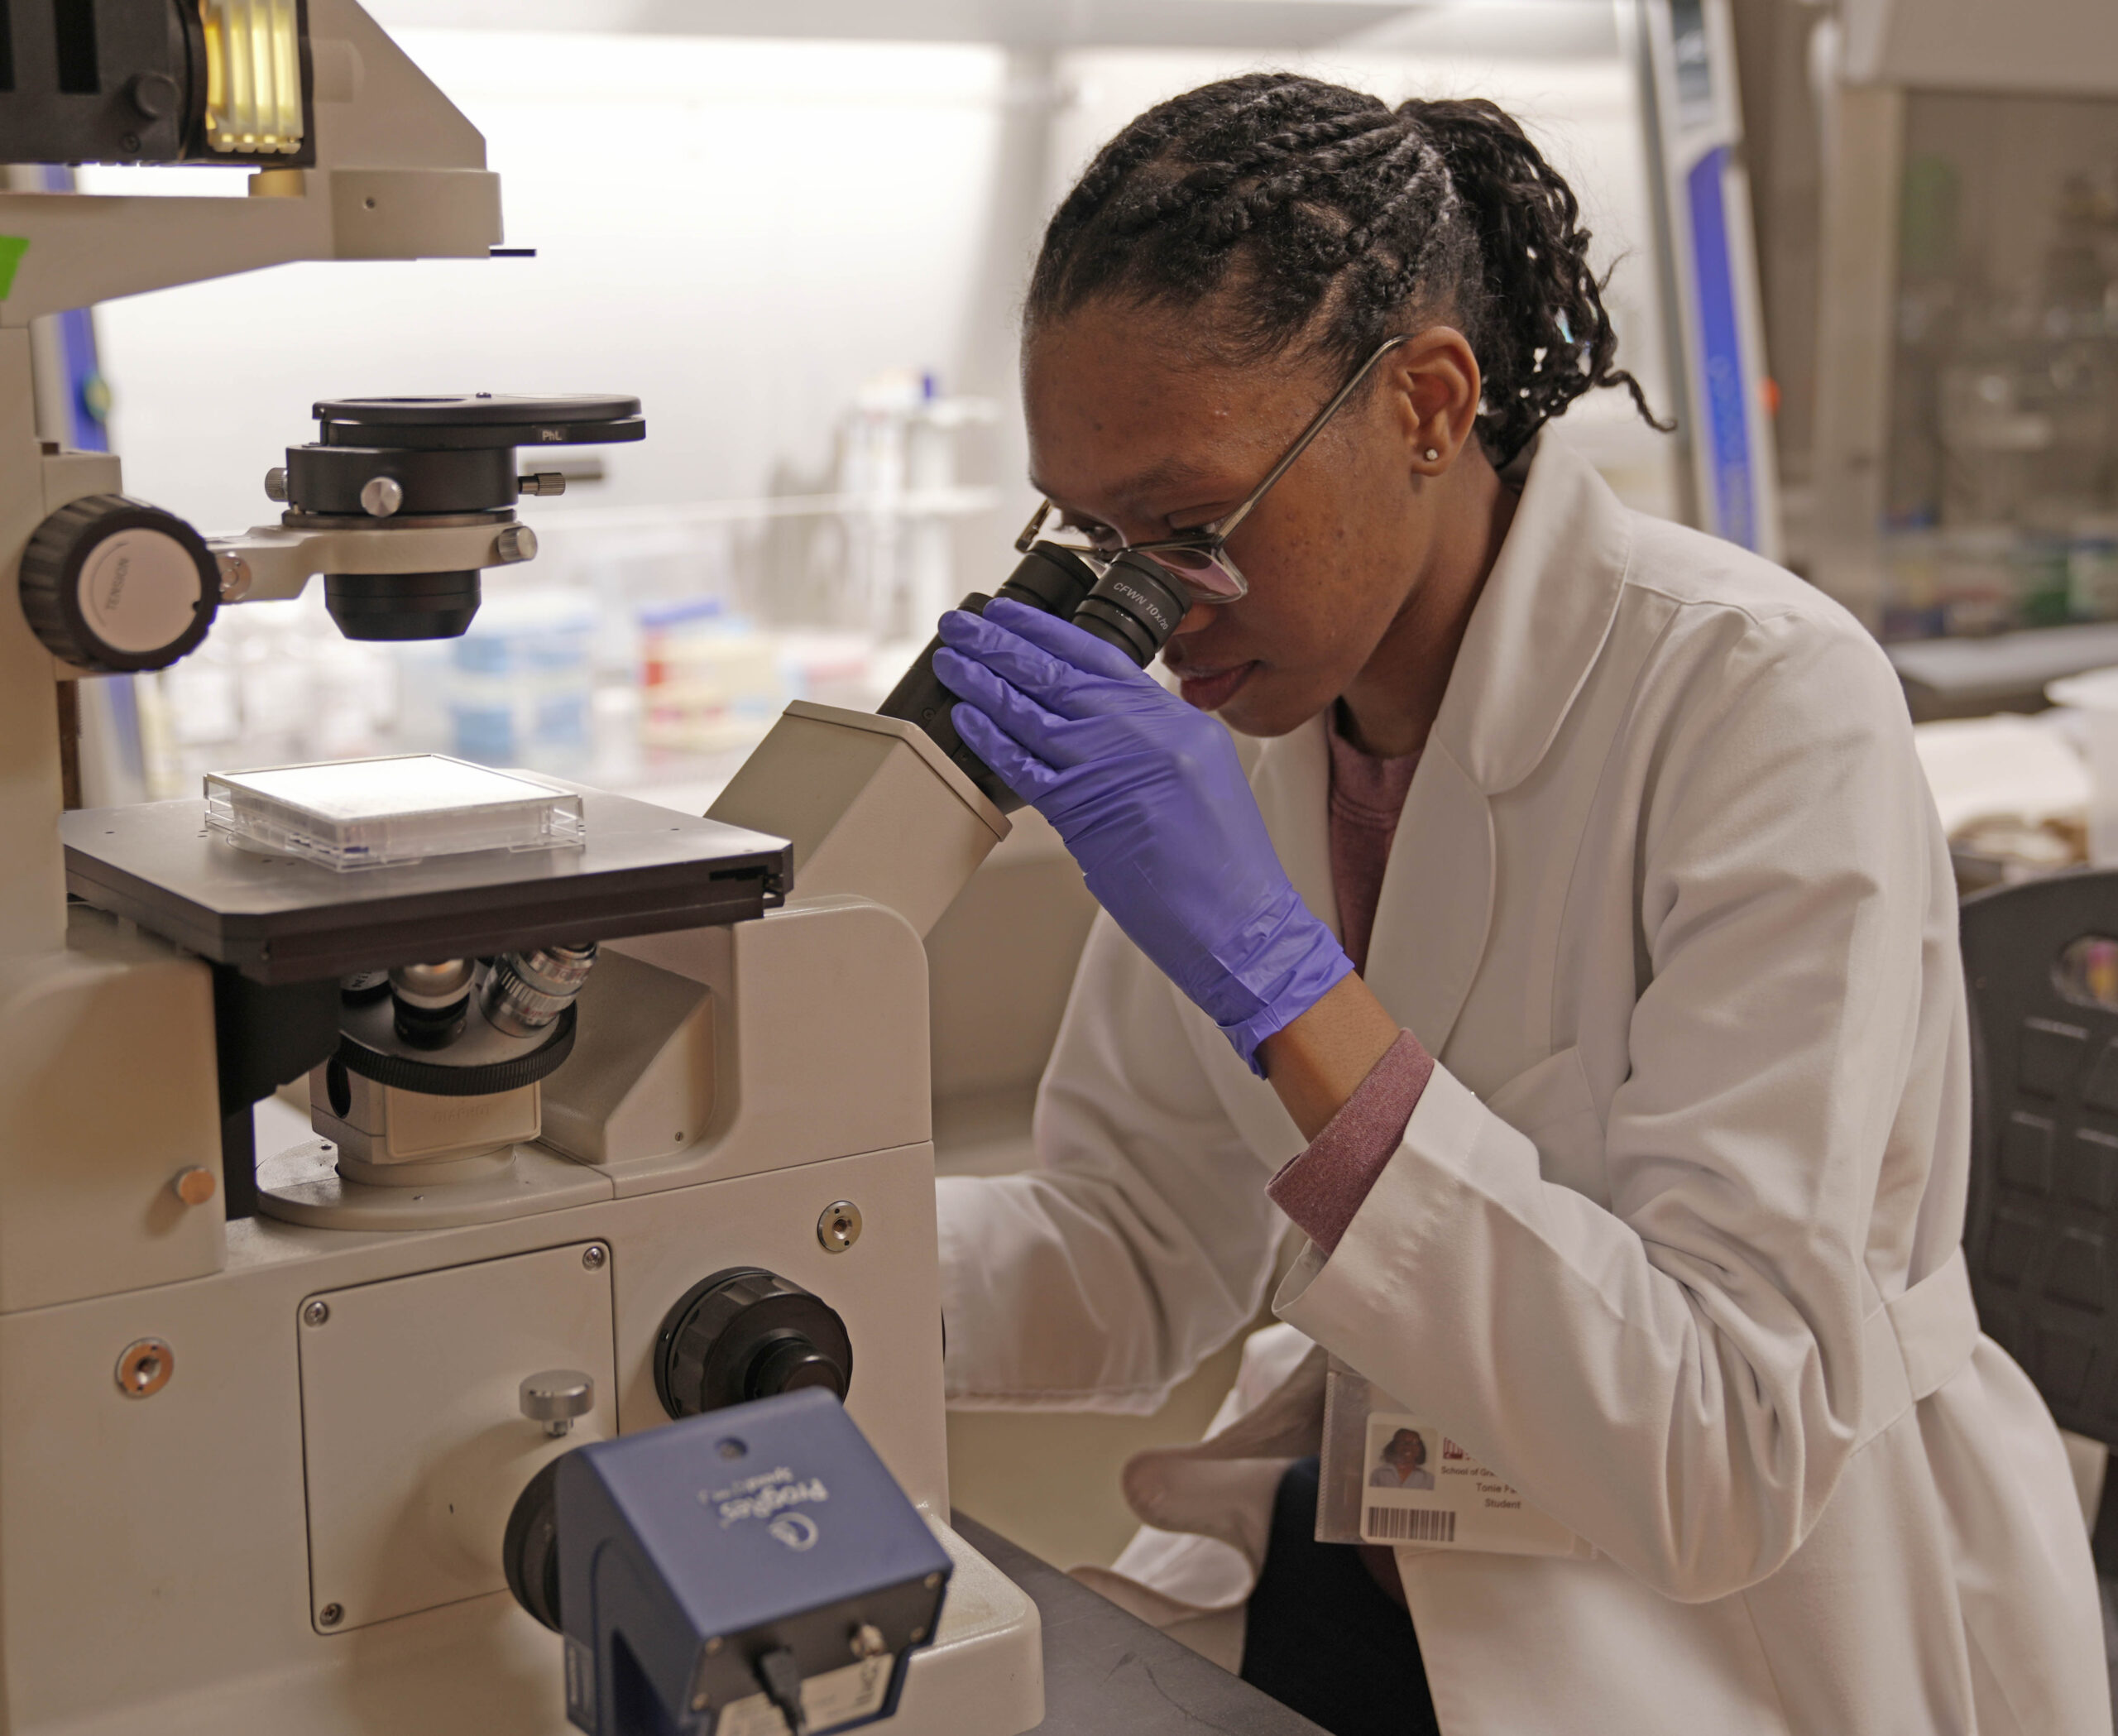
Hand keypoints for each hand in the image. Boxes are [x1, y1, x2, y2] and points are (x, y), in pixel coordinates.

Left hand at [934, 598, 1351, 1073]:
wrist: (1243, 926)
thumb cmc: (1223, 867)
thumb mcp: (1201, 777)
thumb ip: (1149, 744)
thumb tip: (1087, 727)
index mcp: (1179, 722)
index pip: (1103, 658)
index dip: (1048, 631)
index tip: (1009, 615)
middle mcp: (1150, 735)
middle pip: (1061, 674)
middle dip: (1004, 644)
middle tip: (963, 625)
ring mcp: (1118, 771)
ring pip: (1035, 711)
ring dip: (985, 682)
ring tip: (953, 661)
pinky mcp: (1089, 815)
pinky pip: (1026, 765)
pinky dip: (991, 739)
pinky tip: (967, 718)